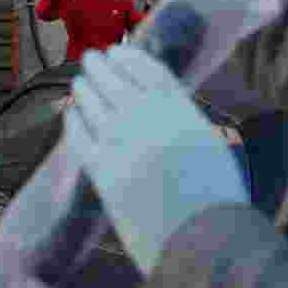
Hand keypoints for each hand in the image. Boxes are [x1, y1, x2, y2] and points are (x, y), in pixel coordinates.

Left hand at [67, 45, 248, 275]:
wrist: (200, 236)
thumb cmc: (217, 197)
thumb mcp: (211, 144)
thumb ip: (187, 121)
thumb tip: (168, 110)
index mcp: (178, 108)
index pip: (146, 69)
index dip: (128, 57)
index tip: (118, 51)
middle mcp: (145, 117)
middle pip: (113, 80)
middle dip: (100, 66)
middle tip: (92, 59)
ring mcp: (119, 142)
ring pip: (91, 103)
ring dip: (83, 88)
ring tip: (79, 83)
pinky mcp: (101, 171)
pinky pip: (78, 137)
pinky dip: (72, 121)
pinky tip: (71, 114)